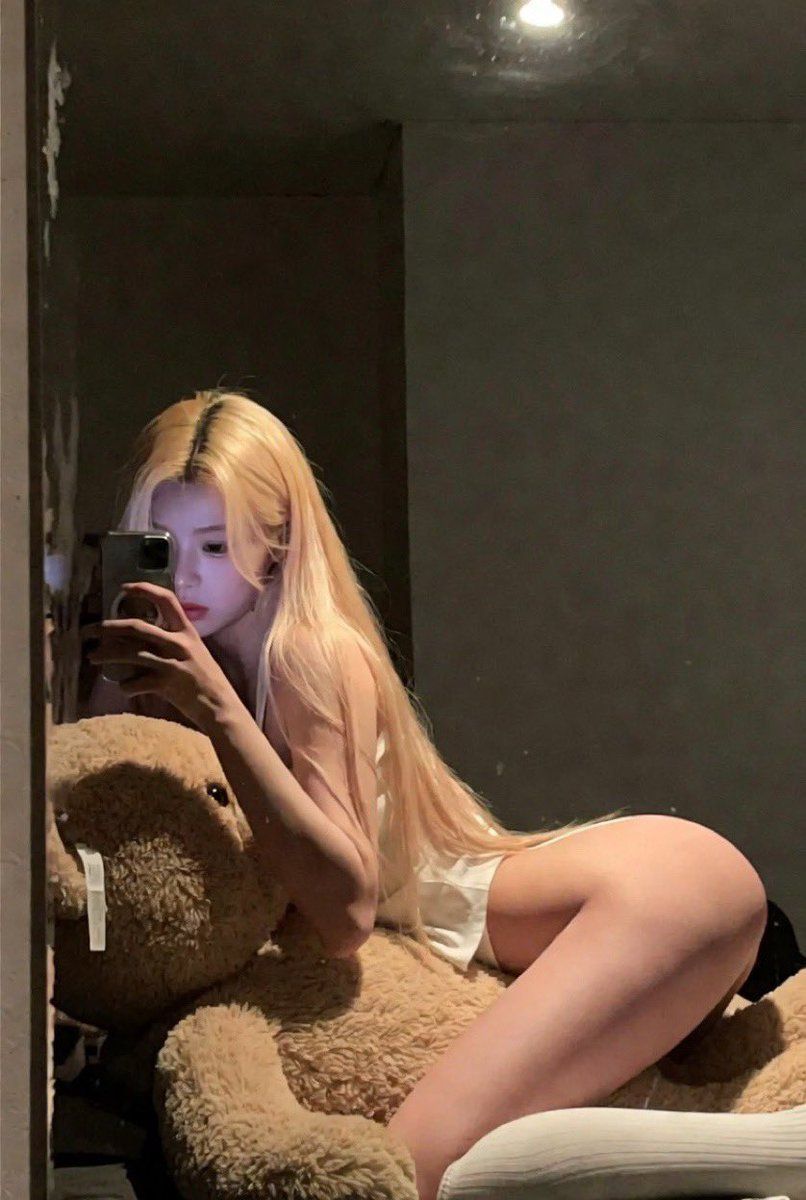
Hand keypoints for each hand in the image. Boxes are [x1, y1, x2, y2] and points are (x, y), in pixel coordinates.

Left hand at [84, 582, 241, 731]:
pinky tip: (123, 687)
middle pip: (137, 627)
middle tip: (89, 630)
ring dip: (107, 654)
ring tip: (92, 657)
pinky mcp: (166, 684)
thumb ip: (174, 642)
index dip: (145, 590)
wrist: (220, 706)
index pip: (167, 600)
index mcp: (188, 632)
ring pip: (131, 653)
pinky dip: (126, 685)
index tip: (123, 588)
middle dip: (109, 627)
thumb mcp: (196, 652)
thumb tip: (142, 639)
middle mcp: (179, 643)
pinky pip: (136, 682)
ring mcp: (172, 663)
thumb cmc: (208, 680)